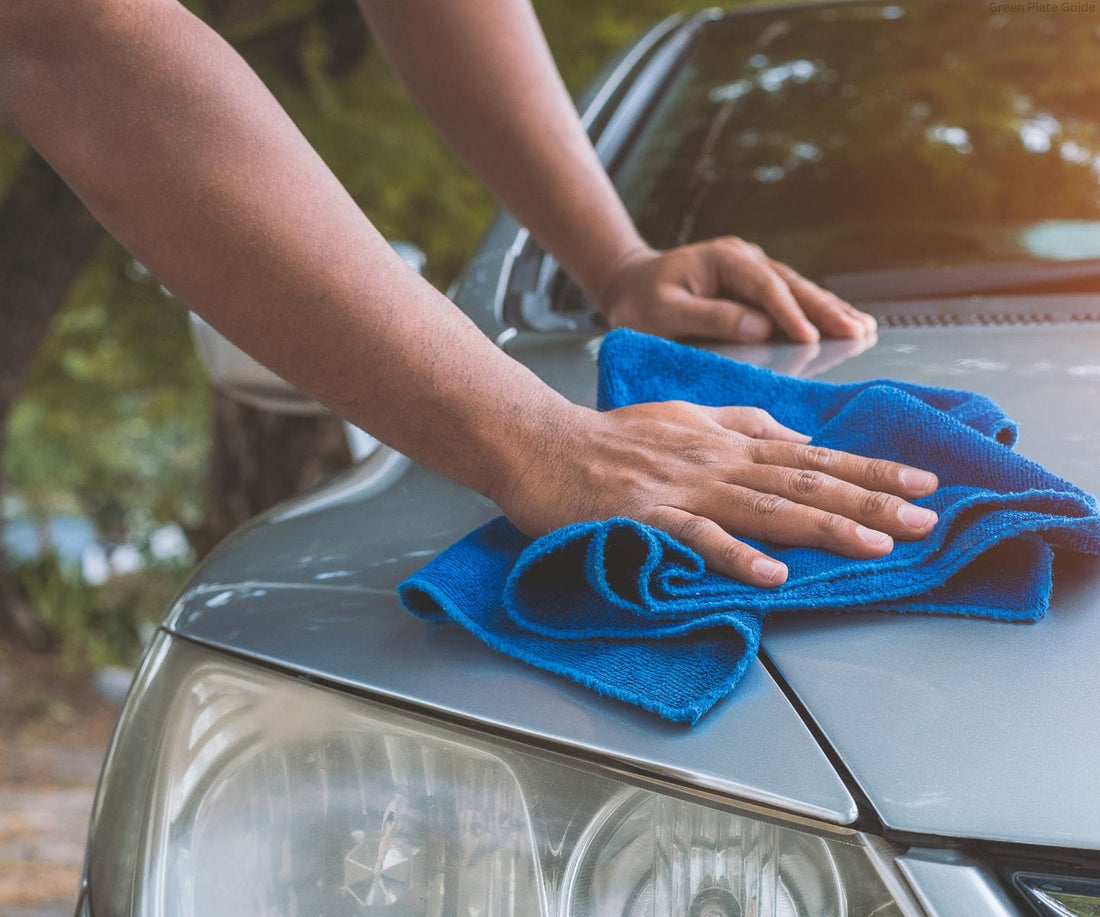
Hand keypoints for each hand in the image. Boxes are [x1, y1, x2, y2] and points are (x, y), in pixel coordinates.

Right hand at [494, 401, 937, 587]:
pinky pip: (696, 537)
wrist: (542, 443)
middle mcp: (715, 461)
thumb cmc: (610, 436)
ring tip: (874, 545)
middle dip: (869, 500)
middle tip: (924, 519)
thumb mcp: (683, 416)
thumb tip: (792, 435)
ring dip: (823, 525)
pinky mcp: (646, 516)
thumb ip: (739, 422)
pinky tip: (772, 574)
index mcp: (725, 441)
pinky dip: (735, 554)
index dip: (870, 470)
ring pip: (764, 506)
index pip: (812, 456)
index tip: (921, 483)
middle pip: (803, 480)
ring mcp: (682, 489)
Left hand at [595, 239, 876, 342]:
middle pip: (792, 285)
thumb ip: (709, 318)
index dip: (789, 312)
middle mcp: (745, 260)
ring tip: (863, 328)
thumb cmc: (640, 301)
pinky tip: (845, 323)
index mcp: (723, 259)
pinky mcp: (755, 289)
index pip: (764, 285)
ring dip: (830, 310)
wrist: (629, 285)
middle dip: (825, 310)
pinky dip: (817, 314)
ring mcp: (752, 272)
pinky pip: (791, 300)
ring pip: (799, 291)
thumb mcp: (664, 312)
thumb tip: (759, 328)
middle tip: (857, 331)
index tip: (810, 337)